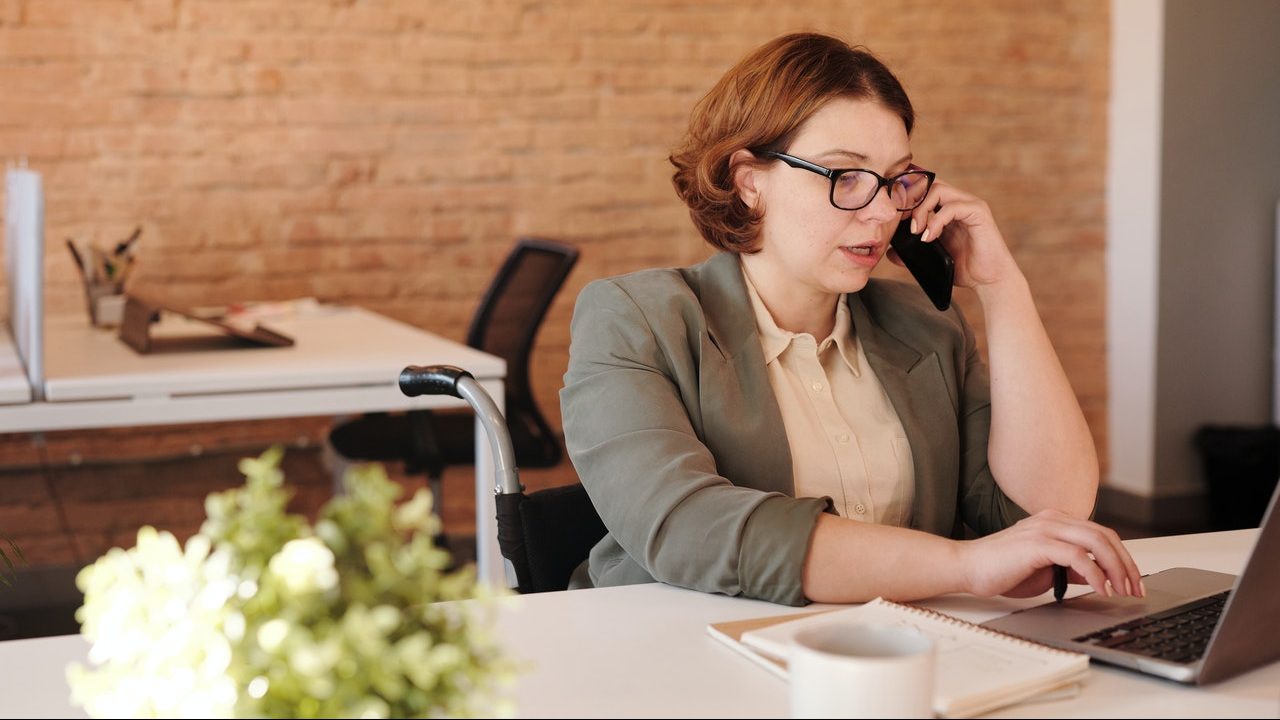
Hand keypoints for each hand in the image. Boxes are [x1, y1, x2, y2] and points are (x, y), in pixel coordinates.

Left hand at [888, 179, 1018, 289]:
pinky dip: (936, 221)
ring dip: (921, 209)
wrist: (989, 280)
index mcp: (947, 208)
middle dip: (911, 201)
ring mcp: (970, 205)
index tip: (894, 218)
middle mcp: (959, 201)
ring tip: (916, 232)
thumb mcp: (932, 258)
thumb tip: (891, 252)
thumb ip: (913, 252)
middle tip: (903, 224)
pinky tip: (929, 238)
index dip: (907, 199)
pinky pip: (952, 207)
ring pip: (938, 190)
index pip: (924, 189)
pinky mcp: (979, 213)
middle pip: (929, 184)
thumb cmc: (963, 268)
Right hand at [957, 510, 1144, 598]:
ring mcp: (1045, 529)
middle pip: (1105, 535)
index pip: (1100, 534)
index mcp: (1055, 522)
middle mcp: (1053, 520)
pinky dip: (1095, 573)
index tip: (1131, 581)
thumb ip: (1070, 569)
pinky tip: (1100, 589)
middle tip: (1135, 588)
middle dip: (1126, 564)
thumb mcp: (1045, 570)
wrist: (967, 567)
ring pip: (1097, 542)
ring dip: (1116, 568)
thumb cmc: (1000, 569)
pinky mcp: (1038, 543)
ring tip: (1122, 590)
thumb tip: (1096, 577)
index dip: (1121, 557)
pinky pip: (1078, 556)